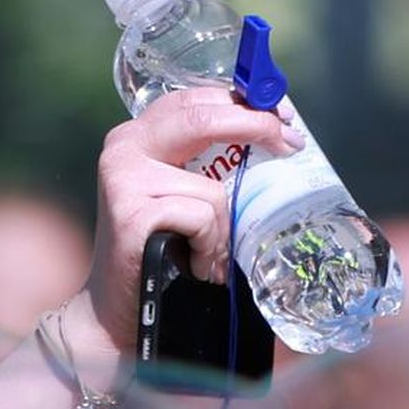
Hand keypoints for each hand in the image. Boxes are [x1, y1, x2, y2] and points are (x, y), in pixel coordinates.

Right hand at [77, 92, 290, 364]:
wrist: (118, 309)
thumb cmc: (162, 251)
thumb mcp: (184, 194)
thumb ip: (208, 161)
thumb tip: (275, 133)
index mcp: (139, 135)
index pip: (196, 99)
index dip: (244, 104)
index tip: (282, 117)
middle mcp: (125, 146)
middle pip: (203, 117)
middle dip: (255, 128)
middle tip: (290, 146)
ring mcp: (124, 178)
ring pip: (210, 188)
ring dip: (222, 229)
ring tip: (208, 253)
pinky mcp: (131, 213)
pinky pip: (201, 218)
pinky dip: (208, 245)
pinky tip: (193, 263)